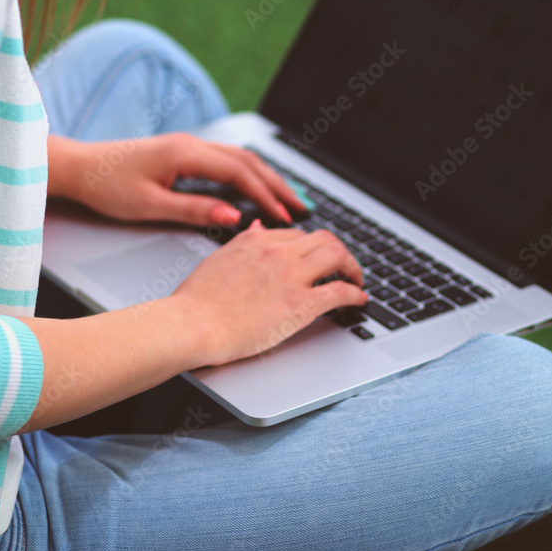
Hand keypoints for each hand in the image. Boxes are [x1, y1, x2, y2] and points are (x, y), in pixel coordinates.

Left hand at [51, 132, 307, 226]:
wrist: (77, 167)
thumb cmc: (106, 186)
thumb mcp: (149, 206)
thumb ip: (193, 210)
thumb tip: (233, 215)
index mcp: (185, 153)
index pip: (239, 172)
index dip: (266, 194)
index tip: (286, 215)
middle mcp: (191, 144)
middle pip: (247, 160)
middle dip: (276, 183)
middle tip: (302, 206)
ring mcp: (188, 146)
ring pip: (238, 158)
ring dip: (265, 176)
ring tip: (288, 197)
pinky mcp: (182, 153)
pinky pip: (225, 159)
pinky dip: (247, 173)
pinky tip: (256, 187)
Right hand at [171, 220, 367, 366]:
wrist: (193, 323)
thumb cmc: (197, 301)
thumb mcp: (219, 259)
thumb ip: (242, 242)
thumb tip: (256, 227)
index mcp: (256, 240)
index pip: (297, 235)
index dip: (312, 247)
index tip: (317, 258)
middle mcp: (277, 251)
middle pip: (324, 239)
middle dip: (339, 251)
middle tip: (344, 266)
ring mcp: (291, 275)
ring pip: (337, 256)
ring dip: (353, 267)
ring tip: (356, 280)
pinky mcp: (301, 303)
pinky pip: (340, 290)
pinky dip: (355, 293)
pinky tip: (358, 299)